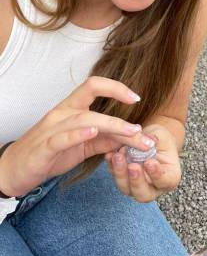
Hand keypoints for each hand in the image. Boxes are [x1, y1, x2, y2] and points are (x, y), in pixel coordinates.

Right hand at [0, 77, 155, 196]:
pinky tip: (93, 132)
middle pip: (92, 97)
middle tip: (142, 129)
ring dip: (111, 125)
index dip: (116, 87)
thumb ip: (105, 139)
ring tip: (131, 134)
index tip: (136, 98)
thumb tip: (131, 137)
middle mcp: (62, 112)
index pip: (93, 85)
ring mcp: (52, 128)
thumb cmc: (49, 154)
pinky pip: (62, 137)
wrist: (15, 170)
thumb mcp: (82, 145)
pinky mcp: (44, 147)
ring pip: (84, 118)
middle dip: (120, 109)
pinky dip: (78, 134)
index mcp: (71, 108)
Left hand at [106, 123, 181, 202]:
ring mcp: (136, 187)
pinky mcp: (123, 181)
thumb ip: (156, 139)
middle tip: (132, 166)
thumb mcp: (163, 136)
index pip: (165, 181)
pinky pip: (115, 177)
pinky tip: (109, 155)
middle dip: (136, 181)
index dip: (157, 174)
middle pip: (143, 194)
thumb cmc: (161, 140)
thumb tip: (148, 140)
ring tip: (118, 156)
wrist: (150, 142)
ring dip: (120, 173)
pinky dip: (111, 166)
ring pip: (126, 188)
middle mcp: (153, 188)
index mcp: (170, 178)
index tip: (150, 162)